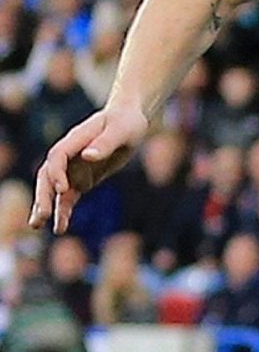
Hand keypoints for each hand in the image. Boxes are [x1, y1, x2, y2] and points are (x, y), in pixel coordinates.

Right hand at [33, 102, 149, 231]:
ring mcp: (73, 168)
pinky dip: (63, 211)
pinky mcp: (81, 179)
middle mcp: (69, 155)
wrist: (128, 122)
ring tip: (36, 225)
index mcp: (75, 140)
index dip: (57, 172)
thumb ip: (106, 143)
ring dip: (45, 205)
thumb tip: (89, 156)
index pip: (58, 156)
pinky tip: (60, 228)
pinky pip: (68, 197)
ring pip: (53, 189)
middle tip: (42, 215)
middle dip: (43, 195)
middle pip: (47, 175)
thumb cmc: (126, 123)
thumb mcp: (121, 131)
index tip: (61, 189)